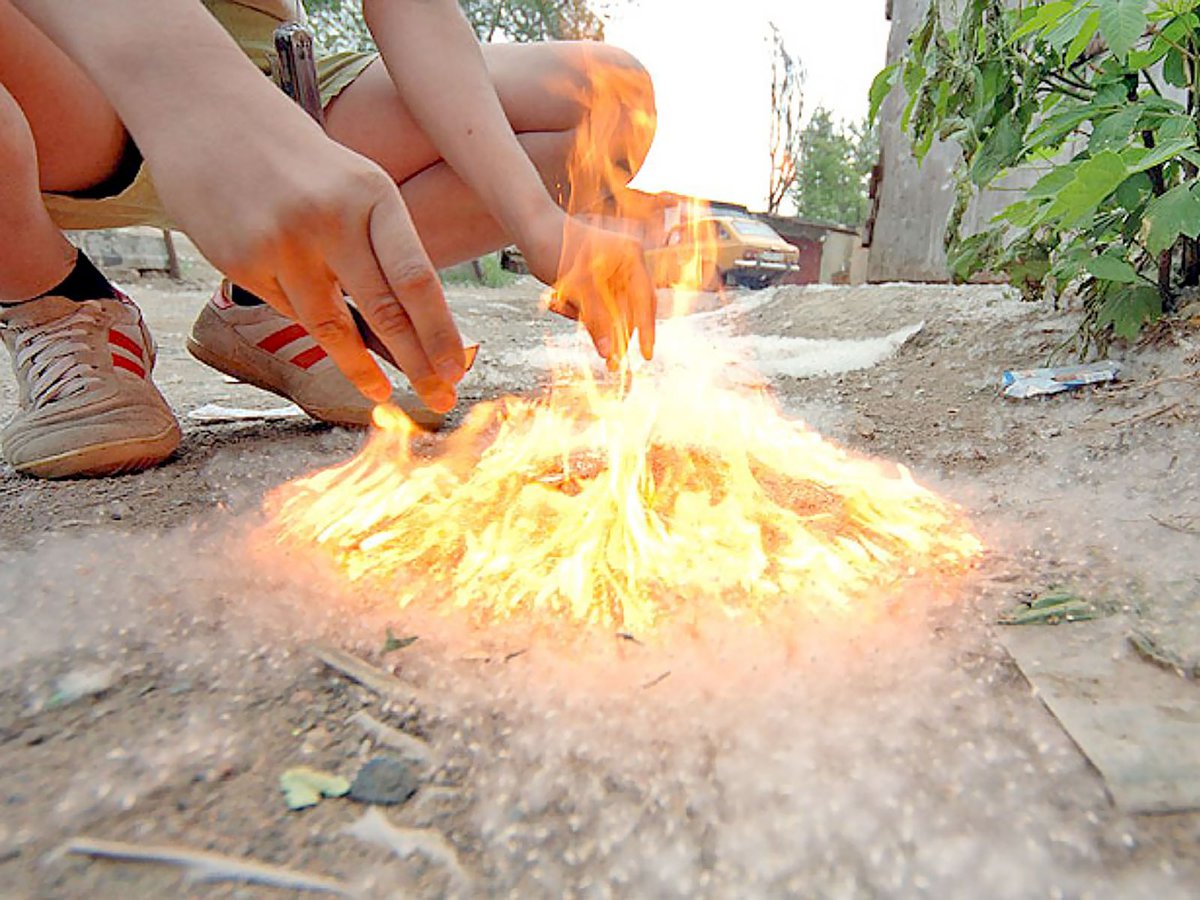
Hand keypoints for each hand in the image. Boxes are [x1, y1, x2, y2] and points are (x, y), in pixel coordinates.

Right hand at [148, 98, 466, 411]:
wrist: (204, 111)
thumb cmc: (295, 159)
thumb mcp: (353, 185)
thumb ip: (382, 245)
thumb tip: (414, 326)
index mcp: (372, 194)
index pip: (416, 278)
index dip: (440, 332)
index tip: (457, 371)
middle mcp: (330, 218)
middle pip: (385, 311)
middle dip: (417, 365)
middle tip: (438, 401)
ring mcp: (282, 243)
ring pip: (331, 327)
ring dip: (362, 369)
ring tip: (382, 395)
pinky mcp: (241, 262)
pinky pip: (287, 311)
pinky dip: (308, 323)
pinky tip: (318, 328)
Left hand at [524, 213, 656, 363]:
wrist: (531, 227)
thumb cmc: (555, 247)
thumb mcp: (577, 287)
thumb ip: (595, 319)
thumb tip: (609, 351)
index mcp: (630, 256)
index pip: (645, 300)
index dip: (646, 329)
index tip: (647, 354)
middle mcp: (627, 263)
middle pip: (631, 309)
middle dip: (615, 332)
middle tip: (609, 361)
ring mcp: (613, 271)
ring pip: (611, 311)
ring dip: (588, 318)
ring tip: (559, 304)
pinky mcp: (598, 279)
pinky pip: (596, 307)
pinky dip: (579, 311)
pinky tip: (558, 301)